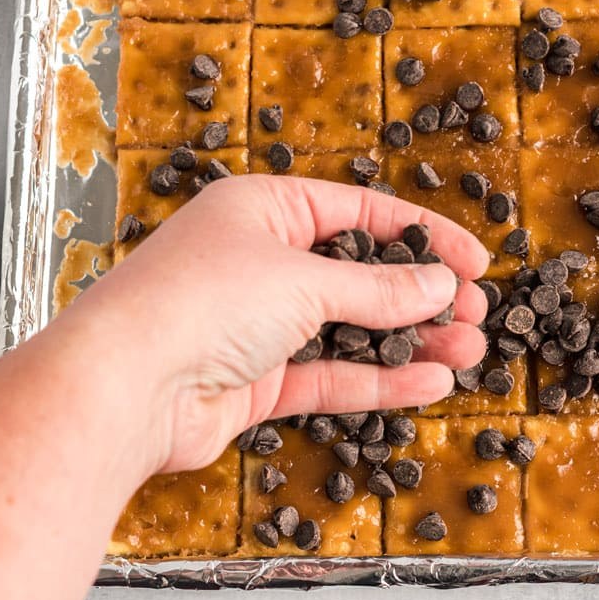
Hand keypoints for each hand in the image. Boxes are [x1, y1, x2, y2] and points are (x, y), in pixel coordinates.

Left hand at [69, 174, 490, 474]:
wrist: (121, 389)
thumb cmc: (198, 304)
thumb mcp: (303, 281)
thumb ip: (378, 288)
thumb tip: (438, 284)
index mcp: (263, 210)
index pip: (360, 212)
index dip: (422, 235)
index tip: (475, 261)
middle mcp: (259, 262)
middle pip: (359, 273)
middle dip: (422, 294)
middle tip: (477, 313)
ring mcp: (257, 324)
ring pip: (350, 329)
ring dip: (410, 340)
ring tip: (470, 350)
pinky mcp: (255, 382)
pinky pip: (330, 375)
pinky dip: (379, 379)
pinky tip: (430, 383)